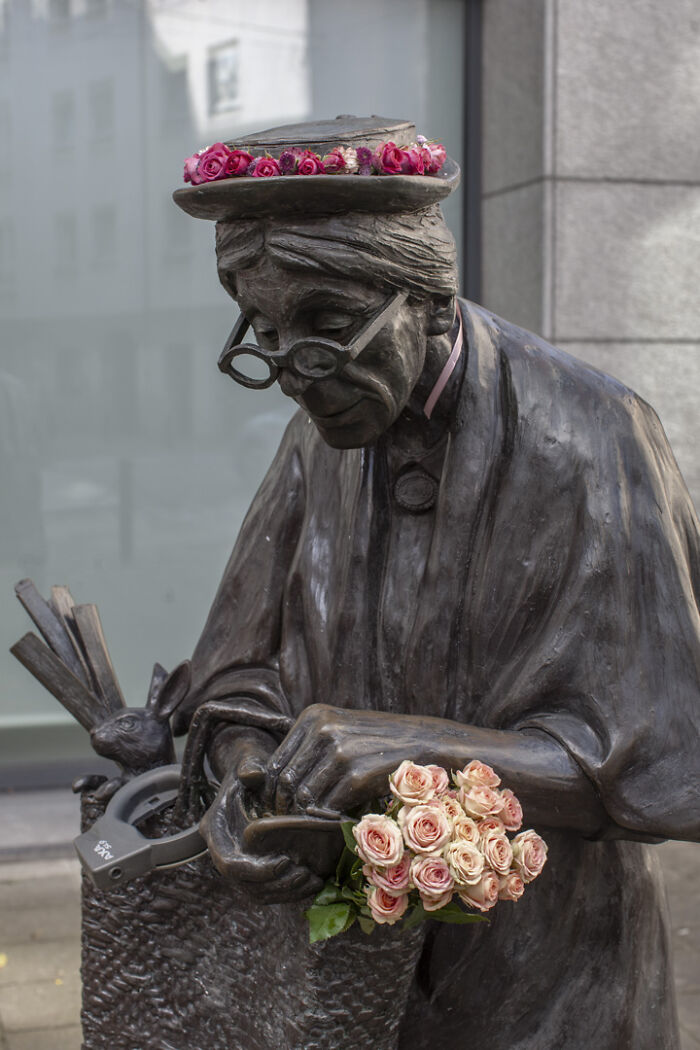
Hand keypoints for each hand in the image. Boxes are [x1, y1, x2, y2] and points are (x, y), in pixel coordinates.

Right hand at [200, 732, 321, 902]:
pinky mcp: (258, 864)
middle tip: (305, 874)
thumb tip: (254, 774)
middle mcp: (225, 850)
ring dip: (287, 892)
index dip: (256, 871)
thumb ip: (248, 767)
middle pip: (246, 886)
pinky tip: (314, 879)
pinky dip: (292, 890)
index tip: (285, 862)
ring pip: (259, 893)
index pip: (229, 865)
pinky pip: (271, 889)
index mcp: (216, 830)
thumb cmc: (250, 767)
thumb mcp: (247, 762)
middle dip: (277, 885)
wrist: (253, 774)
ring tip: (314, 879)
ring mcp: (242, 859)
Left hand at [265, 704, 431, 816]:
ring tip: (318, 824)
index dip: (273, 794)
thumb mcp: (339, 732)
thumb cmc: (378, 742)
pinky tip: (338, 821)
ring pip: (303, 798)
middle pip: (285, 783)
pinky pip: (327, 807)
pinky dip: (328, 820)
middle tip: (296, 825)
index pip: (274, 764)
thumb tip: (260, 783)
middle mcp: (322, 729)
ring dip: (307, 818)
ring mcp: (339, 751)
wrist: (424, 741)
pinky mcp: (356, 774)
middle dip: (286, 809)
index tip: (282, 811)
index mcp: (312, 717)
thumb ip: (306, 751)